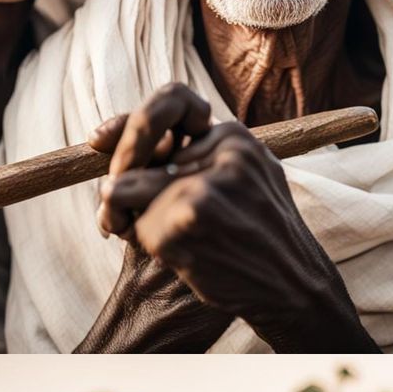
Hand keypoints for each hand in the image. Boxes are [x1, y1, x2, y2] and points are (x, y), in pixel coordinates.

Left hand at [89, 85, 366, 350]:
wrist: (295, 286)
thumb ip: (193, 156)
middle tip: (118, 215)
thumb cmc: (259, 234)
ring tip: (178, 243)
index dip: (128, 125)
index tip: (97, 139)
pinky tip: (186, 260)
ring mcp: (204, 182)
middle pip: (137, 156)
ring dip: (136, 222)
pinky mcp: (187, 218)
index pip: (167, 105)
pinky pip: (139, 228)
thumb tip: (105, 139)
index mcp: (235, 136)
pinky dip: (151, 248)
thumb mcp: (243, 178)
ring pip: (128, 192)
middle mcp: (222, 151)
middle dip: (122, 187)